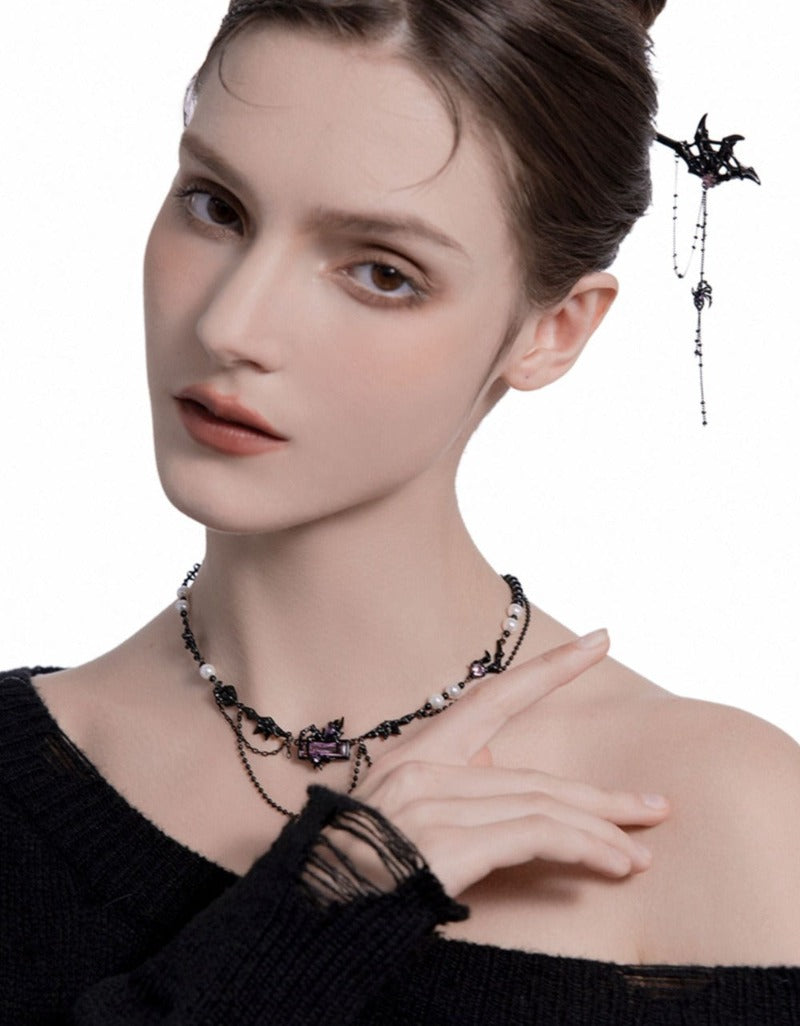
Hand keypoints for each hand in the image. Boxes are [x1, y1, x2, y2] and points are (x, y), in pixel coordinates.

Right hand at [353, 631, 669, 896]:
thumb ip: (451, 782)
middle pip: (534, 772)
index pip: (494, 697)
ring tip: (639, 854)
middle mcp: (424, 767)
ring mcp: (433, 801)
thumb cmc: (358, 869)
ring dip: (600, 830)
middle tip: (655, 805)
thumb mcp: (401, 813)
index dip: (550, 669)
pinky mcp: (448, 841)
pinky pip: (536, 833)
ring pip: (542, 803)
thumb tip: (494, 755)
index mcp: (416, 752)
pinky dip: (583, 846)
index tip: (598, 641)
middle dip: (599, 794)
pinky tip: (613, 862)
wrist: (312, 914)